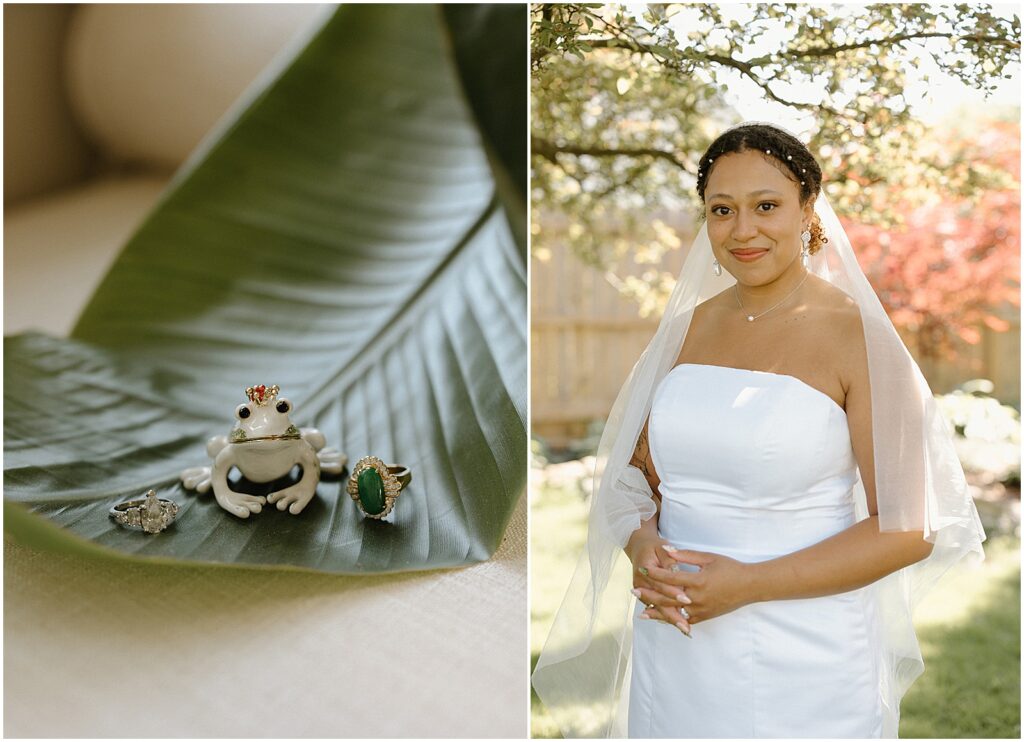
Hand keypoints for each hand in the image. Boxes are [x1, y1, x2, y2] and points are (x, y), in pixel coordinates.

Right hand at [626, 533, 693, 634]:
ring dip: (671, 619)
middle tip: (686, 623)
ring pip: (657, 607)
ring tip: (684, 629)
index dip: (673, 592)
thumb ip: (671, 559)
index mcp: (644, 569)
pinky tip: (677, 624)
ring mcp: (642, 590)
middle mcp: (640, 583)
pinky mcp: (646, 595)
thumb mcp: (662, 547)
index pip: (661, 584)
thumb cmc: (653, 546)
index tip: (686, 599)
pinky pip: (656, 608)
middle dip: (673, 613)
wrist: (639, 546)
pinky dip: (666, 617)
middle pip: (658, 600)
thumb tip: (677, 571)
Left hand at [638, 547, 756, 626]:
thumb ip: (685, 555)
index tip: (642, 569)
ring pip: (675, 612)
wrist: (750, 586)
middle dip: (649, 594)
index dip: (654, 574)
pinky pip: (686, 620)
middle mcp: (698, 598)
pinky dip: (673, 620)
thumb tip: (666, 550)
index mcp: (698, 581)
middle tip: (633, 591)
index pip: (670, 578)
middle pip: (667, 597)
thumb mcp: (708, 557)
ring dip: (657, 611)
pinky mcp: (705, 616)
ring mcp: (701, 609)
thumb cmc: (730, 568)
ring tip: (642, 612)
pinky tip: (663, 620)